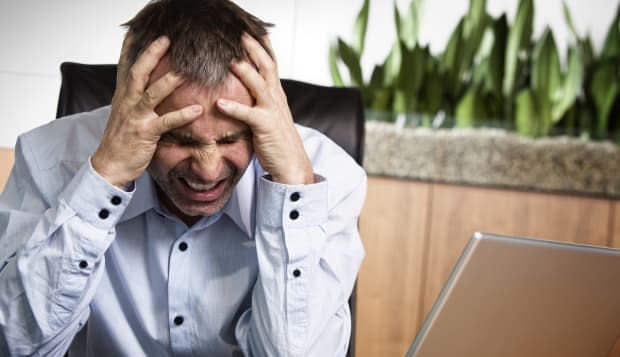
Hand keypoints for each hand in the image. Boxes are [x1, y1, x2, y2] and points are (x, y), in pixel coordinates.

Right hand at [91, 35, 202, 187]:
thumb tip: (146, 83)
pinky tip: (198, 109)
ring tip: (187, 71)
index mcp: (122, 96)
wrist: (109, 164)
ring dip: (170, 81)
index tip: (138, 30)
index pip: (125, 66)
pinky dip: (182, 115)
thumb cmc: (120, 139)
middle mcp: (127, 103)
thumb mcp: (124, 113)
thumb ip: (134, 96)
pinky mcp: (146, 133)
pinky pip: (166, 122)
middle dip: (152, 55)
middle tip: (167, 40)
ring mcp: (136, 117)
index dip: (131, 47)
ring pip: (152, 93)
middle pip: (138, 72)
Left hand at [216, 33, 313, 184]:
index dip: (262, 47)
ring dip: (245, 72)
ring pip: (260, 85)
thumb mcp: (269, 115)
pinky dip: (234, 108)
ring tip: (230, 61)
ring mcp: (272, 111)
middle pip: (267, 67)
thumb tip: (241, 90)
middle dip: (254, 50)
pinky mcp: (265, 127)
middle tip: (241, 35)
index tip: (251, 32)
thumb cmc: (277, 142)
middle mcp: (276, 98)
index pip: (270, 64)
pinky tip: (220, 103)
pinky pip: (249, 115)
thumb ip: (257, 101)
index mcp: (276, 94)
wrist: (292, 164)